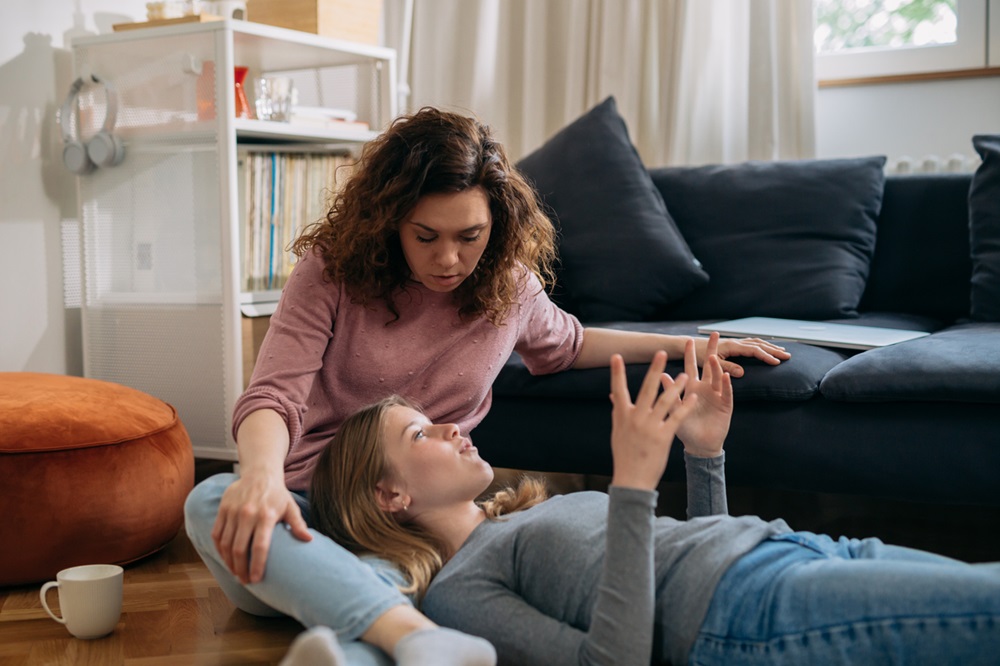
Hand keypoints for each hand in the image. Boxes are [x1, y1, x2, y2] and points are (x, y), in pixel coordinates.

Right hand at [211, 472, 311, 583]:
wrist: (259, 473)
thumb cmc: (277, 494)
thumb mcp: (291, 507)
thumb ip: (298, 524)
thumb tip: (309, 540)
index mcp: (266, 515)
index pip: (260, 546)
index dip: (257, 565)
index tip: (256, 579)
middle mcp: (248, 514)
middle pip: (240, 549)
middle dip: (241, 569)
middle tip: (245, 581)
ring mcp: (233, 511)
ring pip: (226, 544)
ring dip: (229, 562)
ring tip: (235, 573)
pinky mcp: (223, 509)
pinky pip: (217, 534)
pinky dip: (219, 549)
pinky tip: (225, 559)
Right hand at [609, 350, 697, 489]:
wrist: (632, 479)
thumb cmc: (624, 454)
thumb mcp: (618, 432)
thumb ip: (618, 411)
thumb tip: (613, 395)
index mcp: (622, 416)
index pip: (618, 389)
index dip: (617, 373)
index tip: (616, 356)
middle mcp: (635, 418)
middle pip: (646, 389)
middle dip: (654, 370)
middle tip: (660, 352)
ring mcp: (649, 427)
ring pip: (664, 401)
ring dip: (676, 387)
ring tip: (686, 374)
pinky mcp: (663, 437)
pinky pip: (676, 418)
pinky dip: (685, 407)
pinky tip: (694, 398)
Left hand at [675, 333, 732, 457]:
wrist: (699, 446)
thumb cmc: (685, 428)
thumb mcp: (675, 409)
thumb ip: (670, 392)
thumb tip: (660, 375)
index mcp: (691, 388)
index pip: (691, 366)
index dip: (690, 353)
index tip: (689, 338)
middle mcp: (705, 388)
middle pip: (709, 366)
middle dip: (712, 350)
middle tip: (715, 334)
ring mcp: (717, 396)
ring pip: (718, 377)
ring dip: (716, 367)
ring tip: (713, 357)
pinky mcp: (725, 406)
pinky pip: (727, 393)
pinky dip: (727, 385)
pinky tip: (726, 376)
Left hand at [696, 336, 789, 377]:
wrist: (688, 346)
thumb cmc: (697, 356)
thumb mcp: (712, 364)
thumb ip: (725, 368)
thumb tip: (742, 372)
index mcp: (731, 346)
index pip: (753, 351)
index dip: (766, 356)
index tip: (778, 362)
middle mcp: (734, 342)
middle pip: (758, 345)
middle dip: (773, 350)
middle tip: (788, 356)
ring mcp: (734, 343)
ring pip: (755, 342)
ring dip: (769, 346)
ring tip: (782, 351)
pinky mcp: (732, 345)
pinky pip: (750, 343)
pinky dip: (761, 345)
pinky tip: (766, 348)